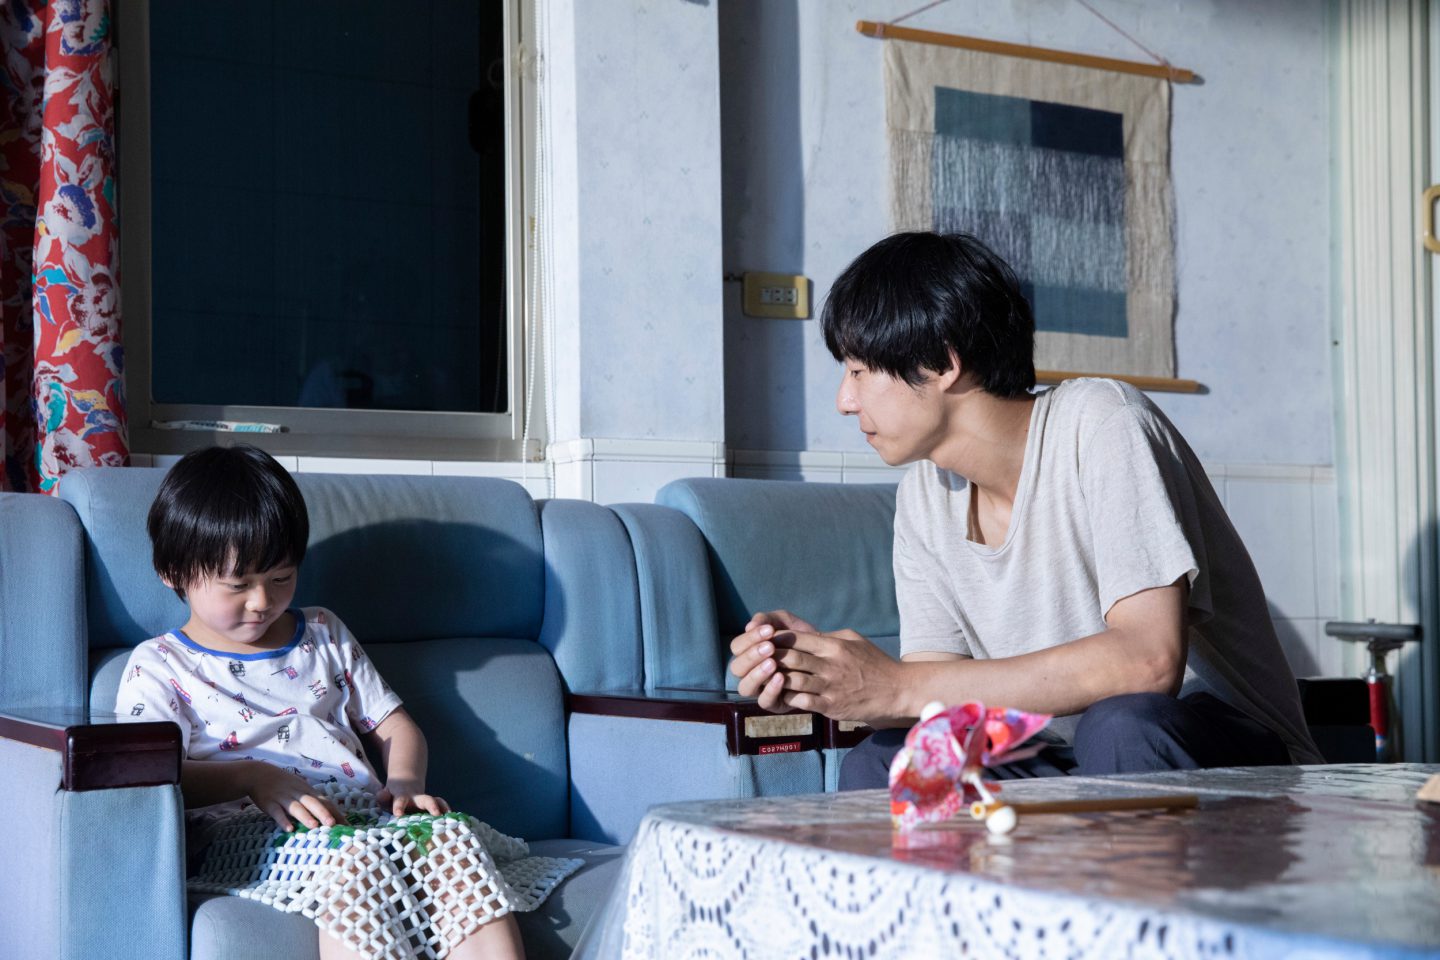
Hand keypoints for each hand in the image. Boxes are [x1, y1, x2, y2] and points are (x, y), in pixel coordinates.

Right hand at [246, 763, 344, 830]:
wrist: (258, 774)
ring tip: (314, 826)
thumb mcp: (300, 789)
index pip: (325, 801)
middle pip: (313, 803)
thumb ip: (312, 800)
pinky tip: (289, 829)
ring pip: (296, 807)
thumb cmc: (283, 784)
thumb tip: (331, 815)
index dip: (336, 813)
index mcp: (308, 791)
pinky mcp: (269, 803)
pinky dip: (283, 820)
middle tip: (333, 824)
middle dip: (323, 813)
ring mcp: (283, 798)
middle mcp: (298, 793)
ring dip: (305, 816)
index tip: (346, 825)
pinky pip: (277, 812)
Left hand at [377, 778, 449, 817]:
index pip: (400, 801)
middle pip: (426, 799)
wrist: (406, 785)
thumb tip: (383, 794)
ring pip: (438, 802)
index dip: (399, 806)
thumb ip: (383, 796)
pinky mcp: (433, 807)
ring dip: (444, 808)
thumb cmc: (392, 796)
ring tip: (449, 818)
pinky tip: (452, 821)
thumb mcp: (385, 795)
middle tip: (437, 814)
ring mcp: (426, 802)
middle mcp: (417, 799)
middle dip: (432, 805)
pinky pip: (442, 807)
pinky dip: (447, 812)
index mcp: (403, 796)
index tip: (398, 814)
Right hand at [730, 610, 819, 708]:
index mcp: (748, 653)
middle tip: (770, 647)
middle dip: (752, 656)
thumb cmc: (800, 638)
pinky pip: (764, 701)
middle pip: (737, 668)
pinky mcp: (774, 703)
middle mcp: (749, 672)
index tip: (769, 630)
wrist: (823, 656)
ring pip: (745, 687)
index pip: (737, 647)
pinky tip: (782, 677)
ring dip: (757, 674)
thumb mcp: (785, 623)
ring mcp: (760, 689)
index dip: (749, 638)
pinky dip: (771, 689)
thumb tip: (750, 625)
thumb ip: (768, 619)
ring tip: (773, 663)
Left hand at [764, 628, 905, 722]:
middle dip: (770, 658)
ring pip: (792, 681)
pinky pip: (802, 702)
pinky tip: (781, 696)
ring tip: (764, 678)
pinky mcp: (831, 706)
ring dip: (775, 679)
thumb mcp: (854, 640)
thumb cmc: (875, 663)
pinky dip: (788, 698)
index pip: (797, 638)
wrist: (897, 690)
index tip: (764, 640)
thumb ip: (830, 637)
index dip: (777, 639)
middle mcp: (830, 665)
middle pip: (790, 658)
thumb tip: (807, 635)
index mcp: (833, 646)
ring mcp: (830, 687)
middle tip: (757, 659)